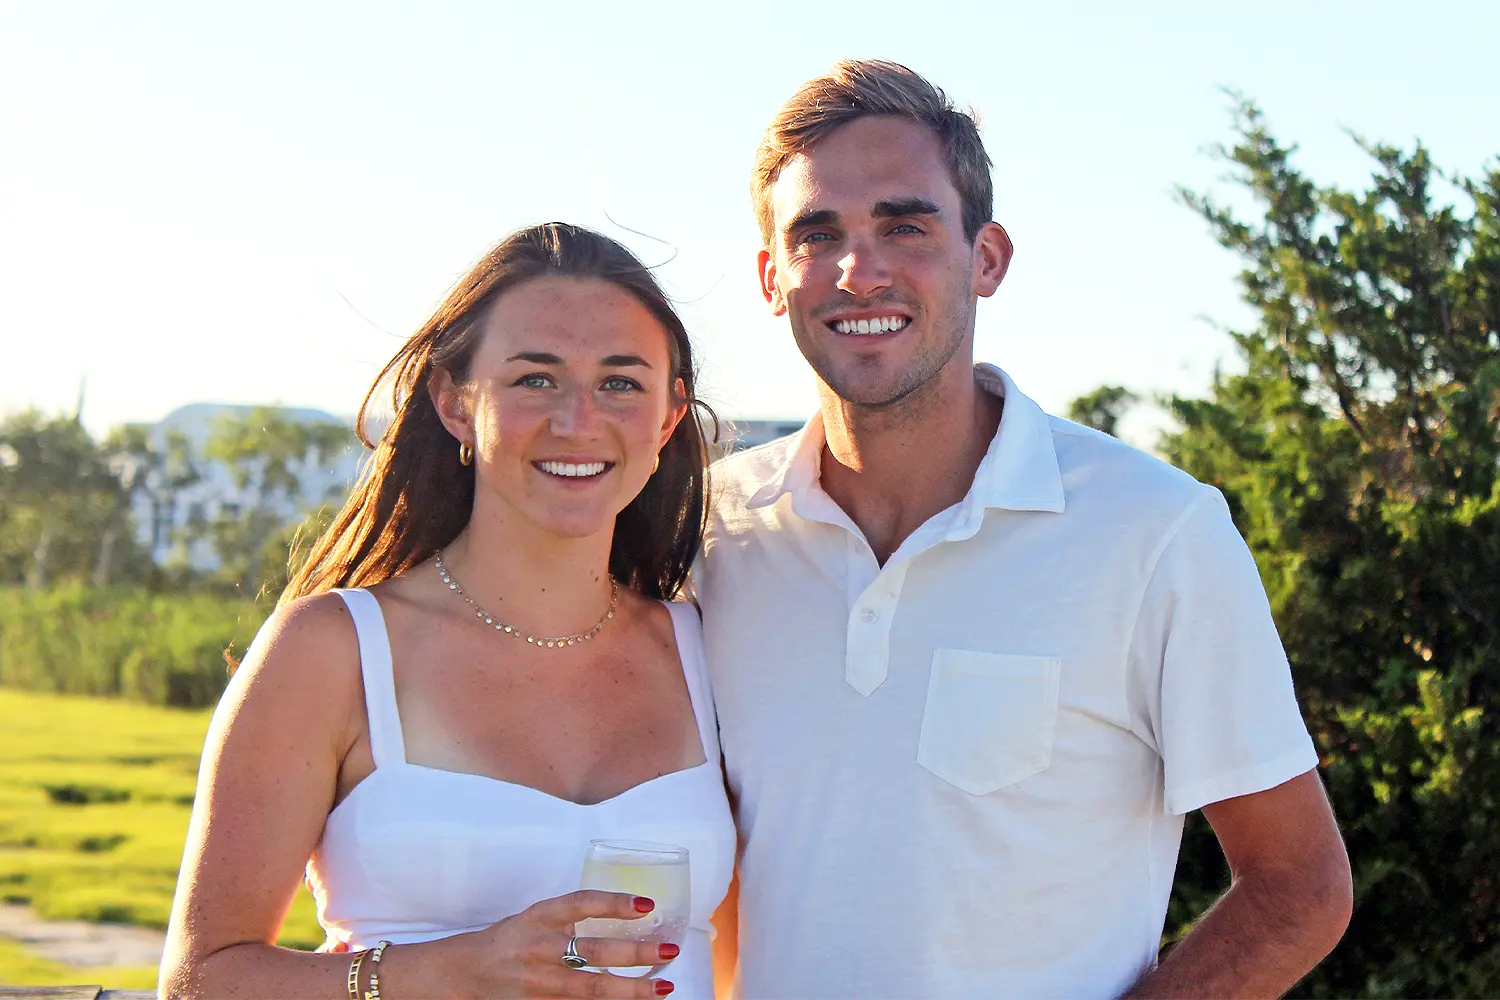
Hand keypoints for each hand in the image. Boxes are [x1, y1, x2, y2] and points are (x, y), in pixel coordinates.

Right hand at [451, 889, 677, 997]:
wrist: (462, 973)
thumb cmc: (506, 941)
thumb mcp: (535, 919)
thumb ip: (571, 919)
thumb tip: (628, 916)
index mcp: (539, 917)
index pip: (581, 903)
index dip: (615, 902)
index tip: (647, 905)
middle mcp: (540, 948)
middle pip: (595, 951)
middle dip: (637, 953)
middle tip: (669, 951)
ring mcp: (539, 982)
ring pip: (591, 988)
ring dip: (631, 990)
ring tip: (663, 987)